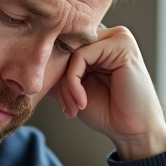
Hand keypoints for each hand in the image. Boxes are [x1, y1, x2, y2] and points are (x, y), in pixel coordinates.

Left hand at [51, 25, 165, 160]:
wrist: (132, 130)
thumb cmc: (108, 111)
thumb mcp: (74, 88)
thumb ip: (58, 72)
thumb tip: (32, 64)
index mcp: (100, 44)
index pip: (65, 46)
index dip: (57, 74)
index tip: (62, 103)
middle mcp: (110, 36)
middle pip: (67, 48)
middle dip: (60, 81)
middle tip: (66, 107)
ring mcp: (118, 37)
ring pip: (72, 52)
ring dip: (66, 84)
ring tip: (74, 106)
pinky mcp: (122, 44)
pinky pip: (81, 56)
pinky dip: (74, 82)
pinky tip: (82, 101)